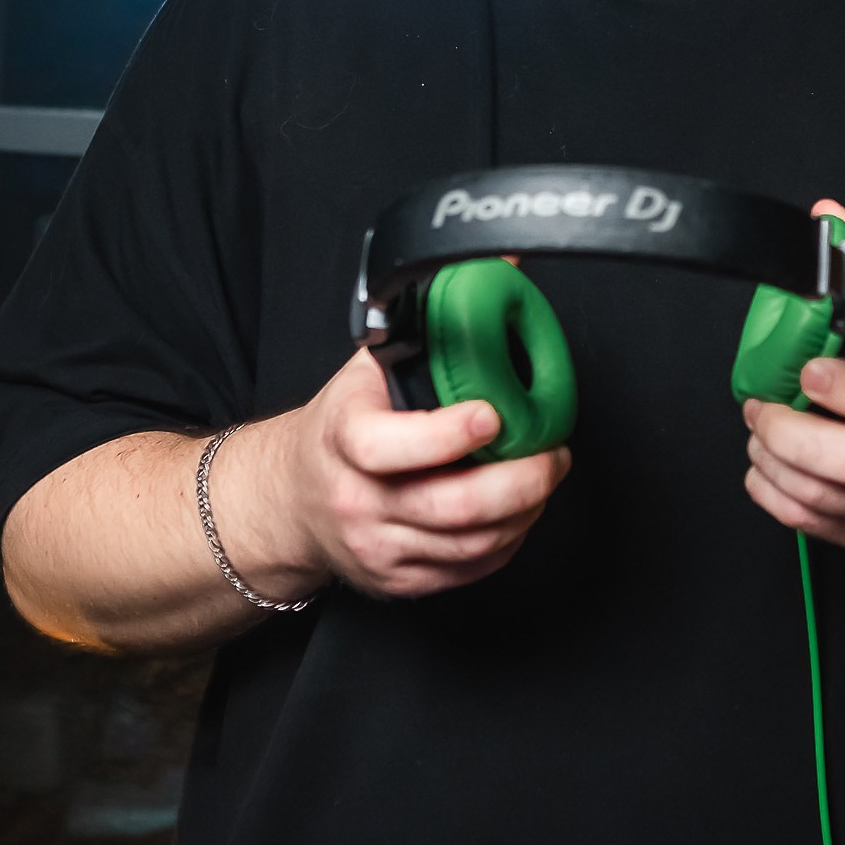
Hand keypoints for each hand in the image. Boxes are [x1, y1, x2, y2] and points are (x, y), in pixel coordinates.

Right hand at [223, 348, 570, 600]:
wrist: (292, 499)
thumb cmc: (342, 425)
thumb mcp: (373, 363)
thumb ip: (433, 318)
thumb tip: (501, 263)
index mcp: (343, 438)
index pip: (387, 447)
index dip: (446, 436)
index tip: (492, 416)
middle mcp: (357, 499)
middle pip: (450, 507)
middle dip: (520, 482)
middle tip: (552, 454)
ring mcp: (378, 547)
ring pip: (471, 544)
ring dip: (525, 511)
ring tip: (543, 476)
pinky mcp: (399, 581)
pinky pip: (470, 569)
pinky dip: (508, 540)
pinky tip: (519, 510)